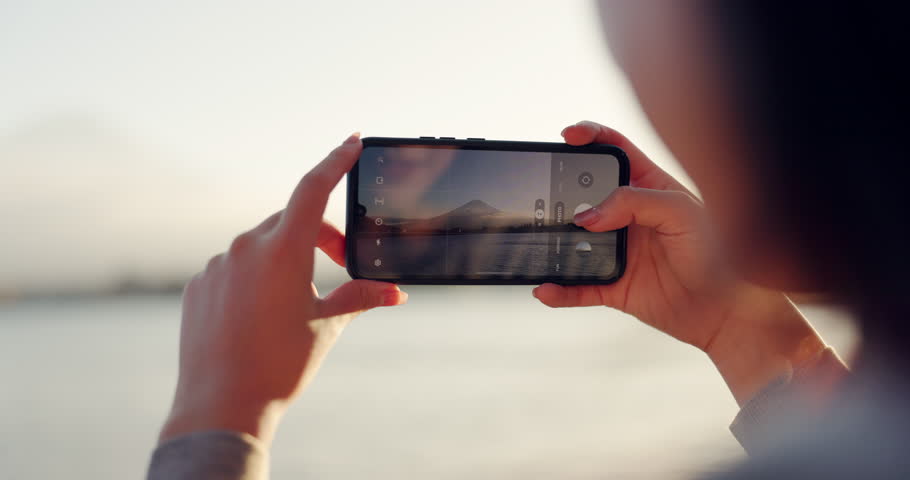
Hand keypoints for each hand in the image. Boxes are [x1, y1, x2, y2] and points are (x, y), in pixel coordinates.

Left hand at [158, 133, 406, 445]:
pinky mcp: (198, 285)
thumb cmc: (279, 365)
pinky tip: (260, 316)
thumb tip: (395, 292)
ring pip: (261, 246)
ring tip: (294, 305)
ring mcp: (217, 265)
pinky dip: (254, 278)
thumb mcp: (327, 327)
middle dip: (320, 237)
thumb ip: (360, 297)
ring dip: (285, 260)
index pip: (313, 189)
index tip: (352, 141)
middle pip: (292, 222)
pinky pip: (233, 268)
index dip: (336, 161)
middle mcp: (245, 248)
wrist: (221, 405)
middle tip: (340, 265)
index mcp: (281, 251)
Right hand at [533, 121, 827, 404]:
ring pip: (576, 242)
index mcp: (650, 188)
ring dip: (555, 242)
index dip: (591, 137)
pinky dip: (560, 290)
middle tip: (549, 192)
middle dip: (562, 189)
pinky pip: (579, 287)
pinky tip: (546, 289)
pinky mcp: (616, 287)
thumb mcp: (682, 212)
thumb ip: (635, 202)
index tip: (568, 136)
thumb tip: (588, 215)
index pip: (615, 151)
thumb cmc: (720, 254)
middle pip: (586, 195)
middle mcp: (630, 217)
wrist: (730, 312)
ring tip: (540, 240)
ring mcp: (620, 251)